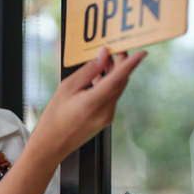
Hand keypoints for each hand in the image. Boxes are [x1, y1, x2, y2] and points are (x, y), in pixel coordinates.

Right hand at [32, 47, 146, 162]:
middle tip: (116, 48)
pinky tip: (97, 77)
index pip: (118, 79)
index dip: (131, 64)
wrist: (51, 145)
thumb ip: (88, 70)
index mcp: (94, 102)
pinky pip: (111, 98)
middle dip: (121, 64)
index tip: (142, 52)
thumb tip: (102, 55)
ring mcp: (107, 118)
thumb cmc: (54, 117)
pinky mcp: (105, 120)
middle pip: (120, 83)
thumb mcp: (67, 88)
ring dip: (114, 74)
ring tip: (104, 60)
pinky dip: (108, 85)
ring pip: (116, 90)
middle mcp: (105, 111)